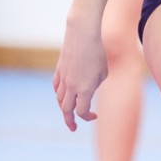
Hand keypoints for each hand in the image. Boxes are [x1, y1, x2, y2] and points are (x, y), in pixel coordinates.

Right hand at [52, 16, 107, 131]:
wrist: (82, 34)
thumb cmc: (97, 52)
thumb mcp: (103, 72)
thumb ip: (95, 85)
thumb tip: (87, 91)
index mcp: (85, 89)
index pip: (82, 112)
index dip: (88, 117)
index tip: (95, 115)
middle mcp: (71, 86)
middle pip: (66, 110)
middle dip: (69, 121)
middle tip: (72, 127)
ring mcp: (63, 78)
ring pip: (59, 99)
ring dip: (64, 107)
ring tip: (69, 112)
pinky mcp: (59, 69)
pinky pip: (56, 86)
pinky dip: (59, 94)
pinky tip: (62, 95)